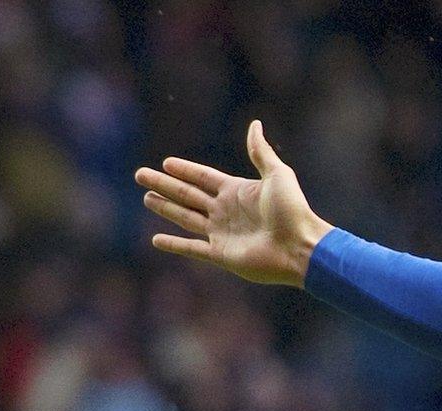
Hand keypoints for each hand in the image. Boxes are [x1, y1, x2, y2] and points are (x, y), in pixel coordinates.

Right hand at [135, 120, 333, 287]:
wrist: (301, 247)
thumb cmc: (293, 210)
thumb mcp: (277, 174)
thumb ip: (261, 151)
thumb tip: (255, 124)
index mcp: (237, 191)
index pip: (203, 177)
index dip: (185, 170)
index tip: (166, 162)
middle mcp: (227, 211)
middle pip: (188, 195)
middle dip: (164, 185)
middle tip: (140, 175)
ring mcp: (223, 233)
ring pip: (186, 218)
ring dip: (165, 208)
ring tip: (146, 198)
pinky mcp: (222, 254)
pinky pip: (192, 248)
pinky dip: (174, 245)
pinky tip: (156, 240)